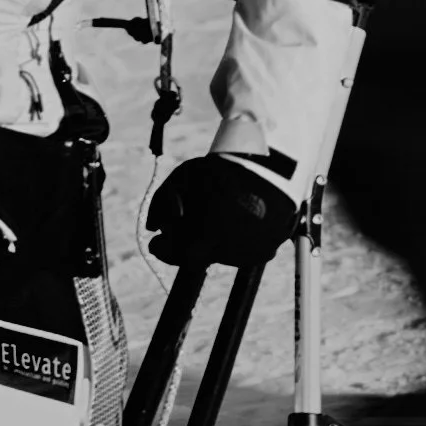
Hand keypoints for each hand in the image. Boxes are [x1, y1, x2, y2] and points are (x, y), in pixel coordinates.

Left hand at [146, 154, 298, 269]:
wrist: (274, 168)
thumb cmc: (222, 173)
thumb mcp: (182, 179)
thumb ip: (159, 205)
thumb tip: (151, 227)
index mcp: (198, 244)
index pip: (169, 255)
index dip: (162, 245)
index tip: (159, 239)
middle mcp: (223, 257)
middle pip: (197, 255)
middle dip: (190, 239)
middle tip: (193, 217)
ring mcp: (249, 255)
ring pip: (221, 252)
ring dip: (216, 237)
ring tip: (223, 208)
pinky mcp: (268, 250)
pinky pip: (246, 247)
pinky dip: (240, 235)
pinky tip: (240, 214)